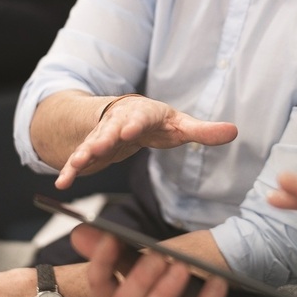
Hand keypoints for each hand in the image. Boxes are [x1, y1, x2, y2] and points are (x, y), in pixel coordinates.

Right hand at [56, 95, 236, 188]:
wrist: (125, 113)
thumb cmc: (157, 121)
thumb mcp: (180, 125)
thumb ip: (204, 131)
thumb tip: (234, 131)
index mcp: (144, 113)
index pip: (141, 117)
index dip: (136, 123)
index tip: (131, 130)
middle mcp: (120, 120)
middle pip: (112, 129)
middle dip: (106, 137)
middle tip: (101, 146)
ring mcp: (103, 134)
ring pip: (92, 143)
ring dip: (83, 154)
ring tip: (75, 165)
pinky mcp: (92, 148)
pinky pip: (80, 158)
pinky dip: (70, 170)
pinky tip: (62, 184)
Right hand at [72, 224, 228, 296]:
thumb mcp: (131, 282)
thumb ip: (115, 256)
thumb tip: (80, 230)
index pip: (97, 281)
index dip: (103, 259)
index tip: (112, 237)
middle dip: (140, 278)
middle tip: (157, 256)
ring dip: (166, 292)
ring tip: (181, 267)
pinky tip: (217, 282)